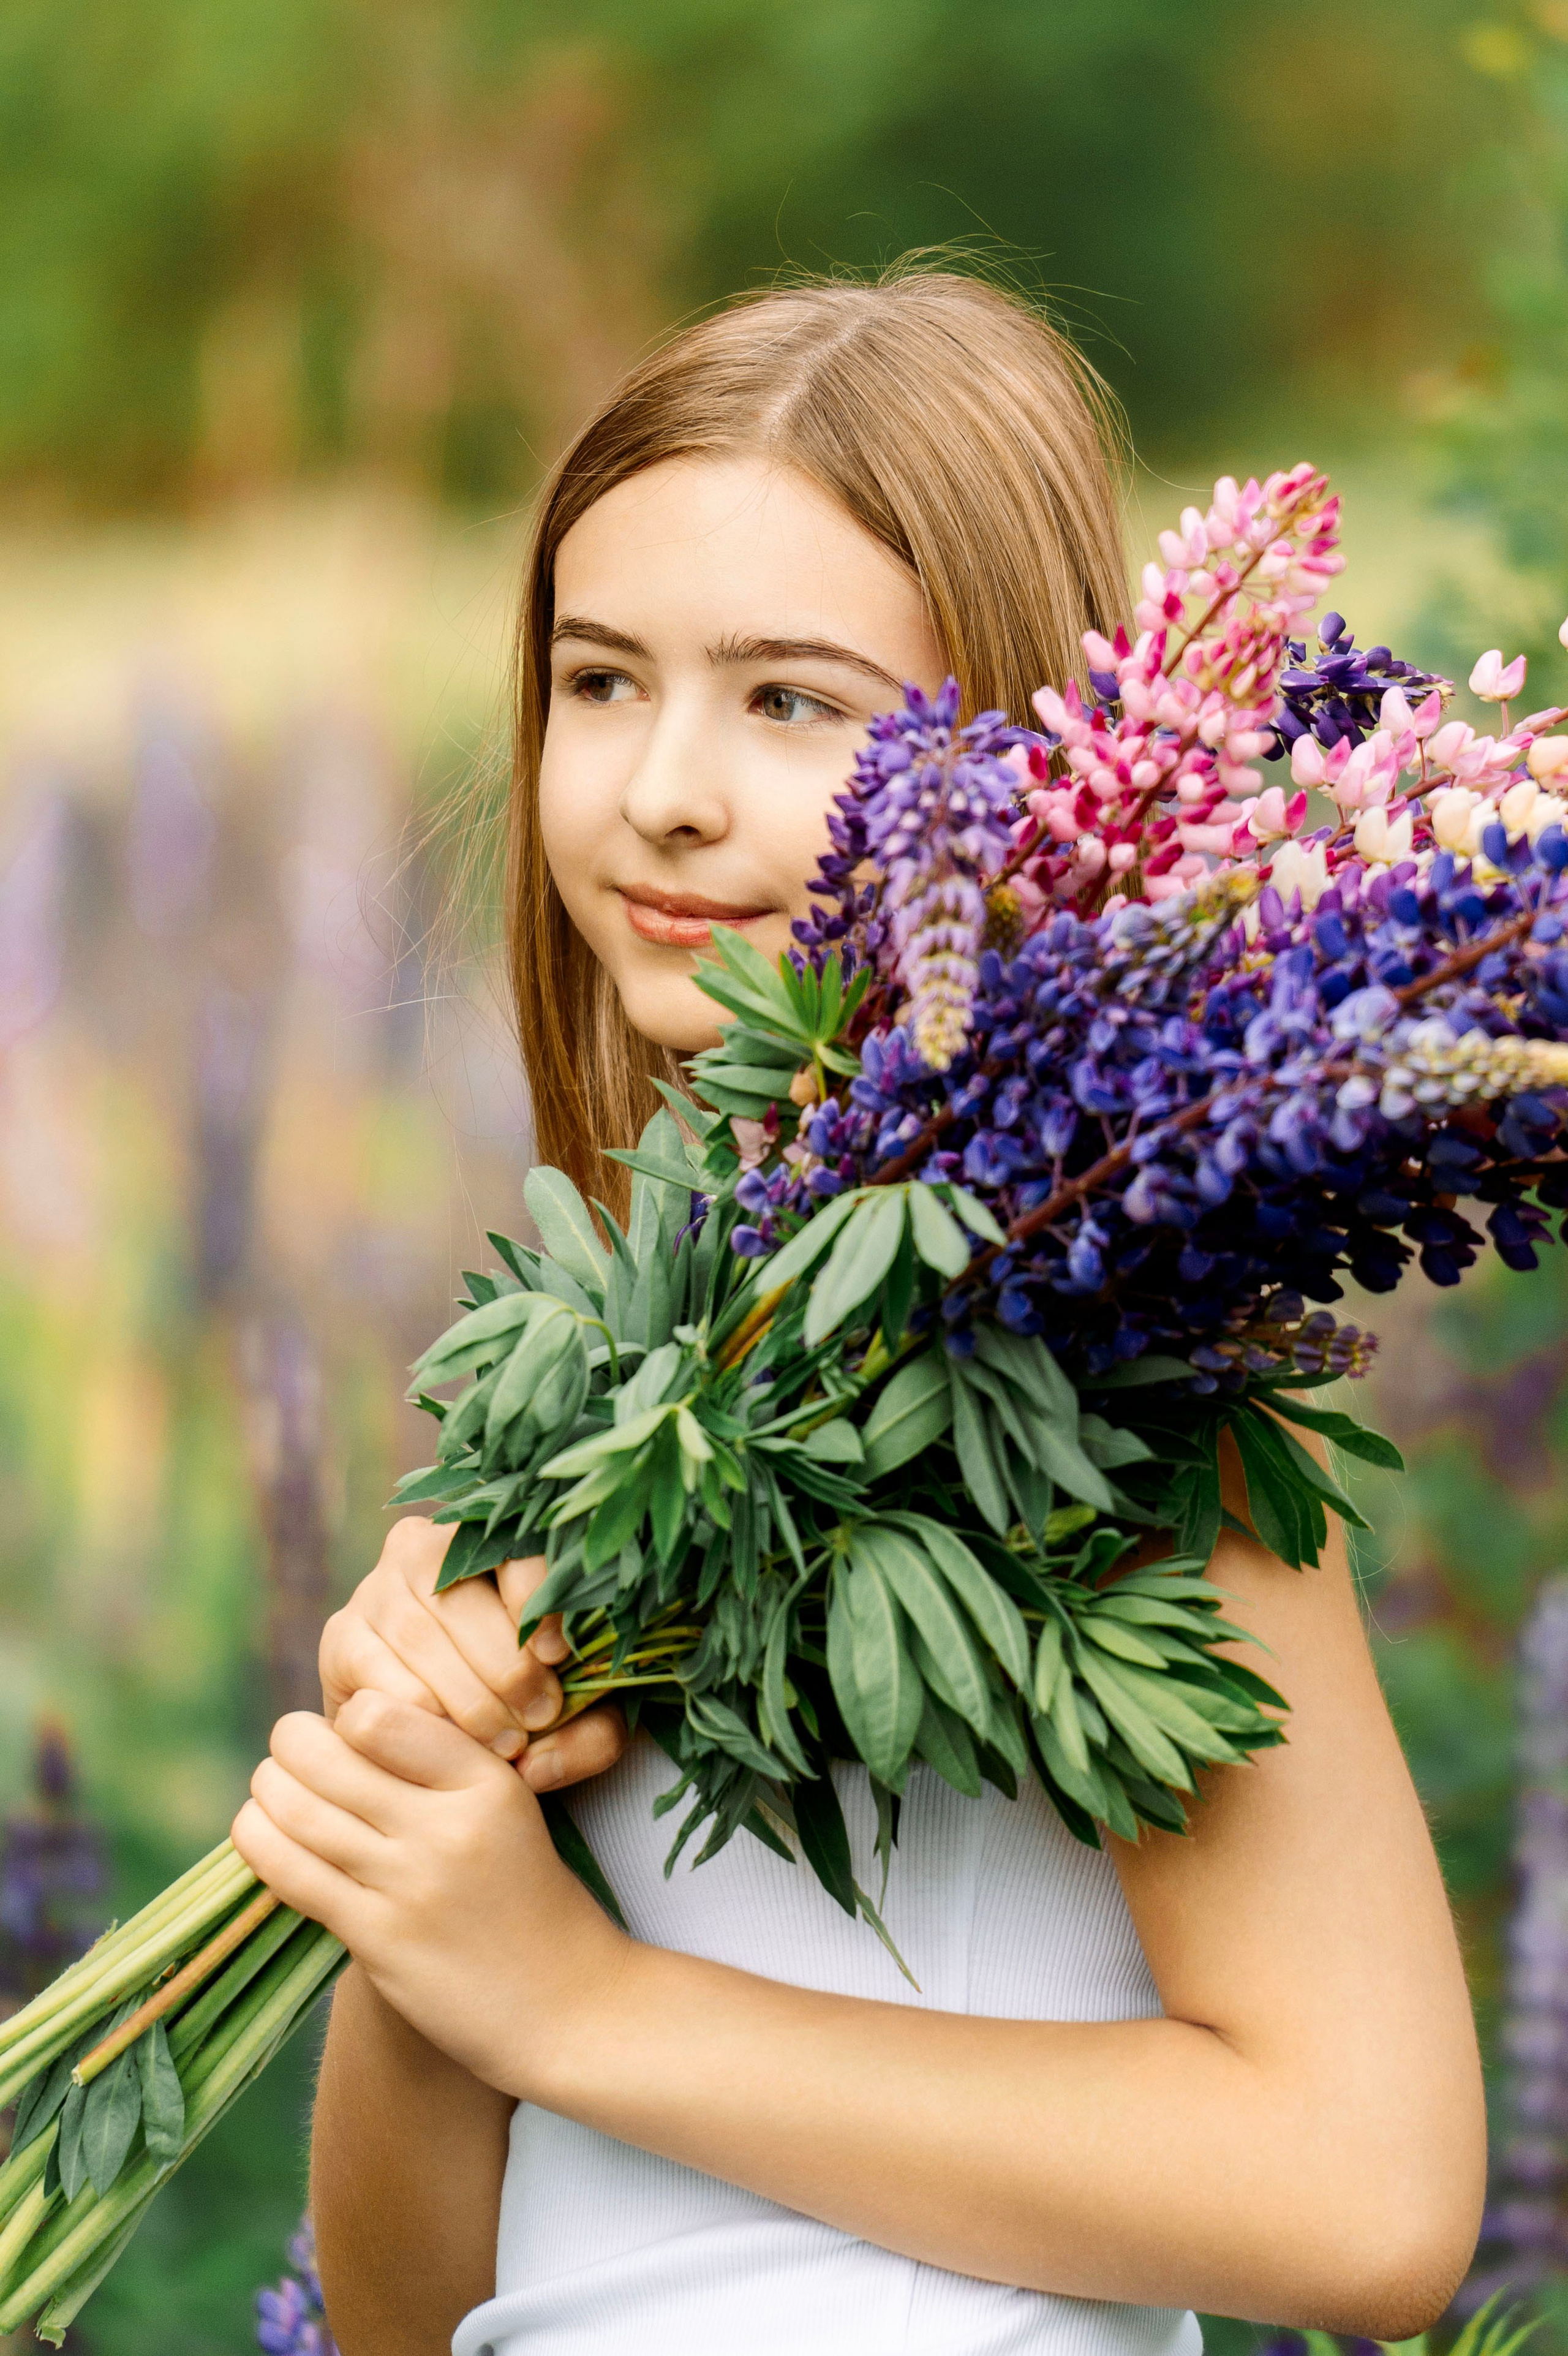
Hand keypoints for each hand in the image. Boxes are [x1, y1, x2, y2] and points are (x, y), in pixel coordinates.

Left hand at [233, 1694, 629, 2095]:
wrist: (565, 2004)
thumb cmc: (527, 1895)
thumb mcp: (508, 1810)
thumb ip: (440, 1767)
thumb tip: (343, 1724)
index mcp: (488, 1781)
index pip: (380, 1715)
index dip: (348, 1715)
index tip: (347, 1731)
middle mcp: (448, 1827)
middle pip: (325, 1757)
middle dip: (291, 1743)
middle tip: (289, 1746)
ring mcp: (410, 1886)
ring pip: (297, 1811)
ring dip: (267, 1790)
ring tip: (269, 1785)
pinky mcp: (377, 1940)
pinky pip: (292, 1873)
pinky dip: (259, 1841)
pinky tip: (256, 1830)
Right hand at [320, 1516, 627, 1794]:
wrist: (438, 1737)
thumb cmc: (520, 1709)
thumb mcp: (575, 1719)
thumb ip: (587, 1738)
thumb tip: (539, 1765)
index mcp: (487, 1539)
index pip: (512, 1546)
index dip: (536, 1600)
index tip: (557, 1656)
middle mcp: (419, 1547)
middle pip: (461, 1596)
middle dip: (506, 1667)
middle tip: (538, 1720)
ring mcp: (372, 1590)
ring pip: (419, 1635)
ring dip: (466, 1700)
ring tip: (505, 1744)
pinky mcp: (340, 1638)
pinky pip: (379, 1678)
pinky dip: (418, 1718)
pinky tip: (450, 1746)